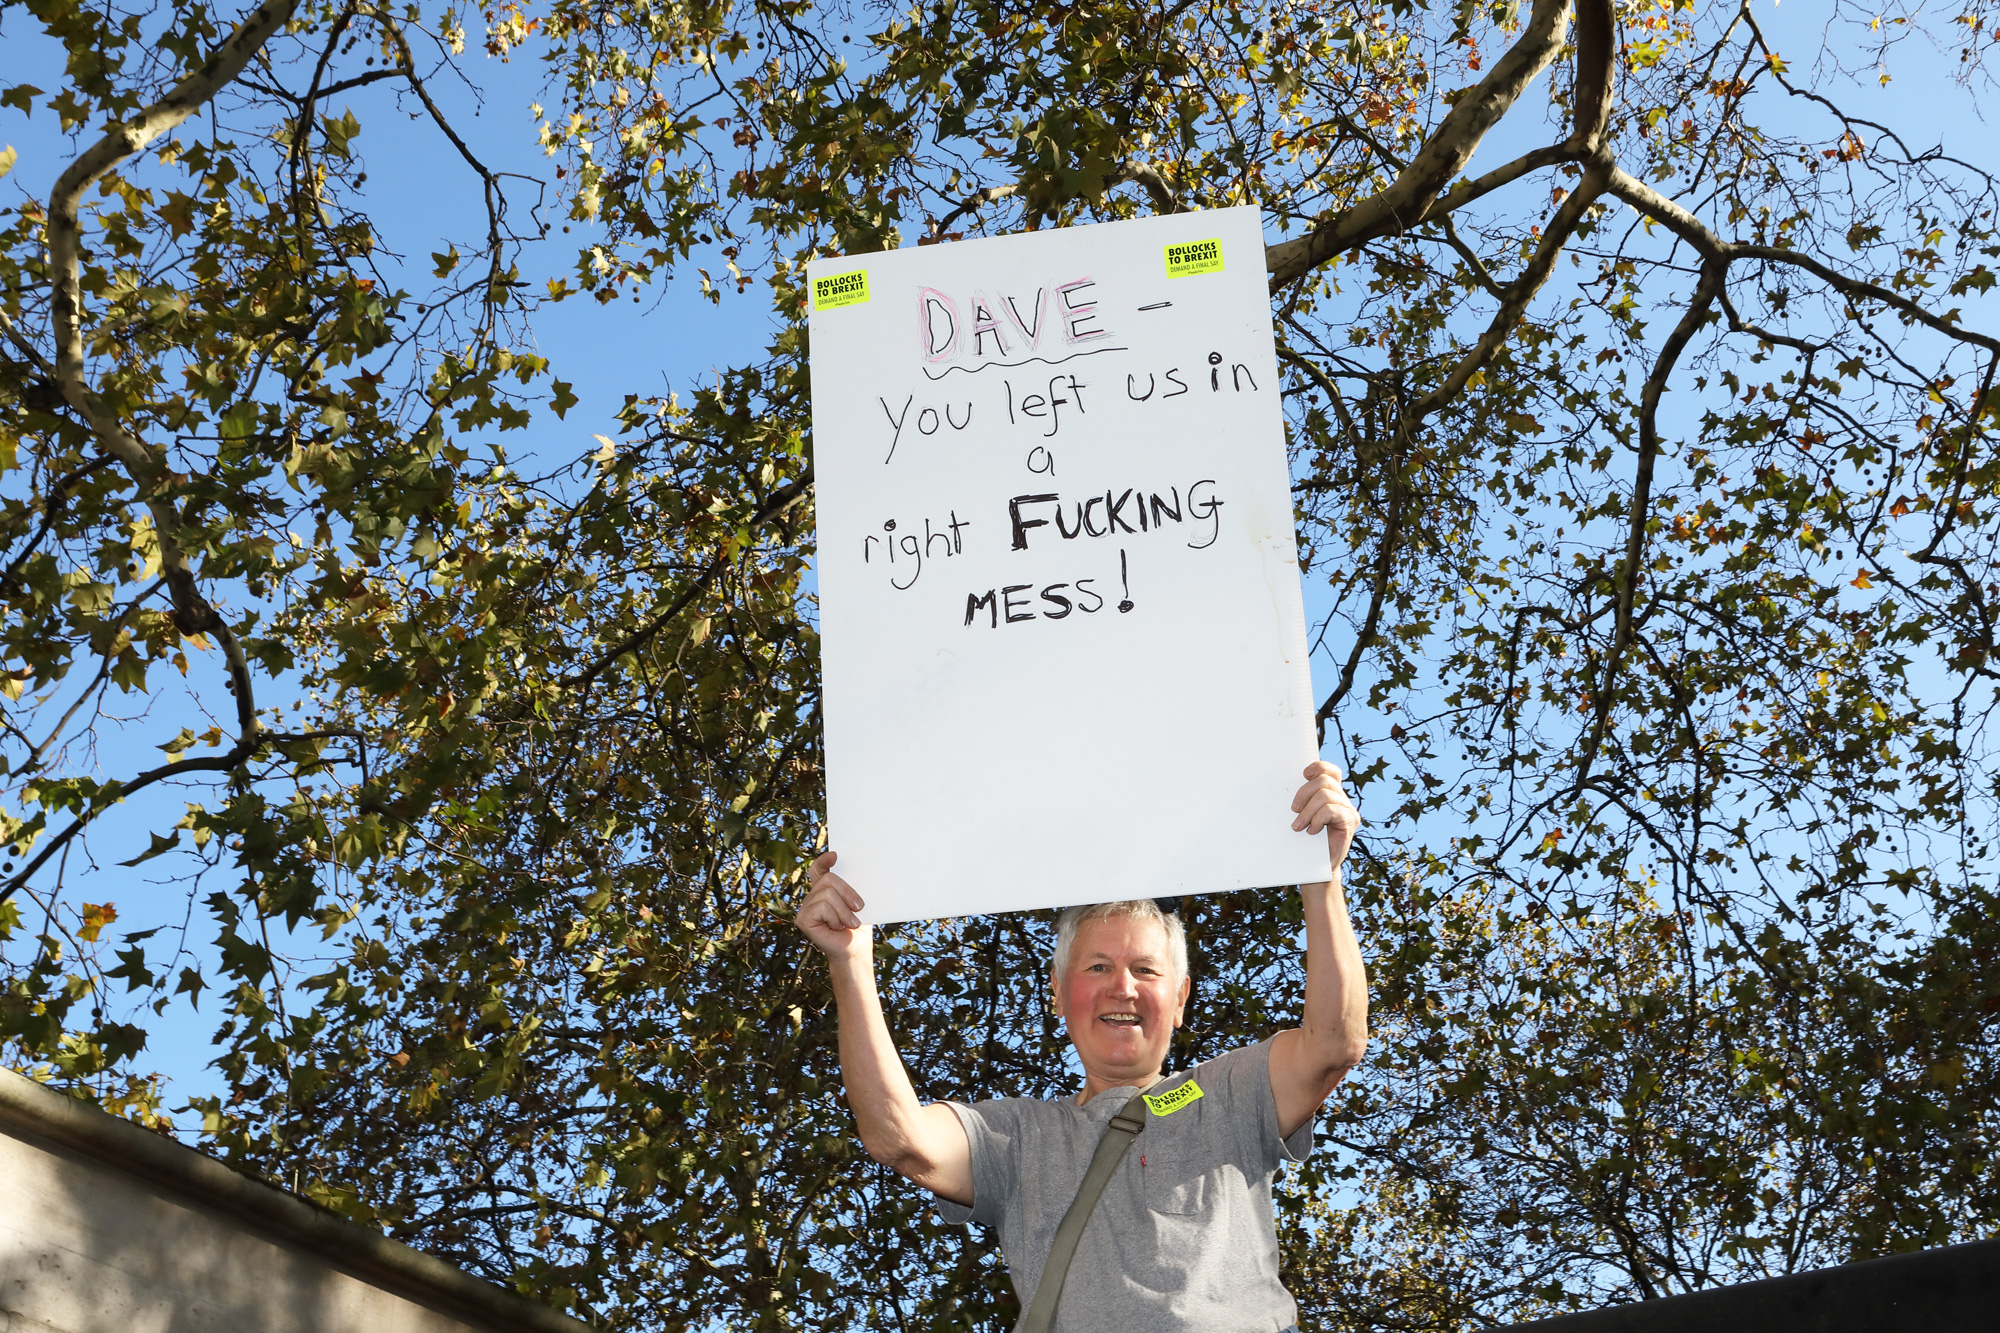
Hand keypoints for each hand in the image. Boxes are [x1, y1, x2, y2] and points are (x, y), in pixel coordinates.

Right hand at [796, 850, 870, 960]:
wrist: (856, 950)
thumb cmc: (858, 927)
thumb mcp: (858, 903)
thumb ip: (851, 888)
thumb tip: (857, 872)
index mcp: (825, 891)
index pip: (818, 870)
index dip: (823, 861)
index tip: (835, 856)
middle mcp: (812, 897)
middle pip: (828, 880)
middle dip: (847, 892)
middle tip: (859, 908)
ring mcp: (805, 908)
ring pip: (827, 894)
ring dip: (844, 911)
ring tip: (849, 923)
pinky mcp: (803, 919)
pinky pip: (821, 907)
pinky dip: (835, 918)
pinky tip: (836, 928)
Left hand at [1291, 760, 1359, 874]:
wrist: (1318, 868)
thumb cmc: (1306, 842)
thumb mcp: (1301, 817)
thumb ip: (1301, 802)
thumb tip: (1281, 787)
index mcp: (1331, 794)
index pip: (1330, 771)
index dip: (1318, 767)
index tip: (1304, 775)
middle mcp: (1342, 799)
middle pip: (1324, 781)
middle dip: (1304, 793)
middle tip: (1293, 811)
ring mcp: (1348, 810)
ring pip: (1325, 795)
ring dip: (1308, 811)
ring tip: (1299, 826)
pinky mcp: (1350, 821)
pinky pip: (1331, 810)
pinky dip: (1317, 819)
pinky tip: (1312, 831)